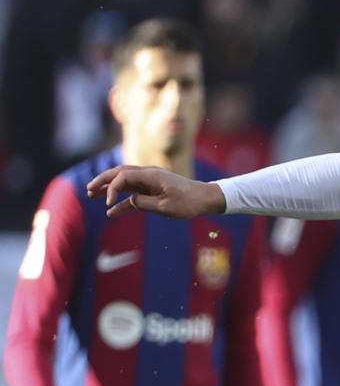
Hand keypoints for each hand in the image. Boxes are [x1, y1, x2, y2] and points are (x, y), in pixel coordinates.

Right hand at [85, 165, 225, 219]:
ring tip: (91, 195)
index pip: (123, 176)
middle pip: (119, 174)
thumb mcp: (166, 207)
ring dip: (108, 189)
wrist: (206, 199)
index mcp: (151, 176)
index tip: (108, 203)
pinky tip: (111, 211)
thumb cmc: (189, 202)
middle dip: (102, 181)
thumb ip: (145, 203)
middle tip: (87, 190)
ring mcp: (149, 182)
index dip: (111, 188)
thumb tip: (129, 202)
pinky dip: (122, 201)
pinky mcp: (152, 190)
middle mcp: (148, 175)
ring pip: (124, 183)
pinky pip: (133, 194)